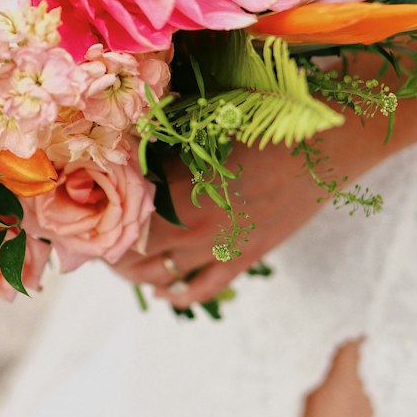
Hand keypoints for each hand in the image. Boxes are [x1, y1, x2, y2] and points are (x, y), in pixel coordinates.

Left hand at [114, 139, 351, 307]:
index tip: (87, 213)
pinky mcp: (244, 257)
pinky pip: (202, 289)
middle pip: (132, 252)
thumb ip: (168, 149)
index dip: (99, 217)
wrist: (329, 144)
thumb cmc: (268, 120)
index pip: (121, 214)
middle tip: (98, 242)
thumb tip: (131, 154)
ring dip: (135, 274)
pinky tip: (164, 292)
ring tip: (123, 266)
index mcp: (178, 185)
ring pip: (160, 275)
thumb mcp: (207, 126)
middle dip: (110, 250)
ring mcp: (219, 245)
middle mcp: (192, 222)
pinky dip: (177, 295)